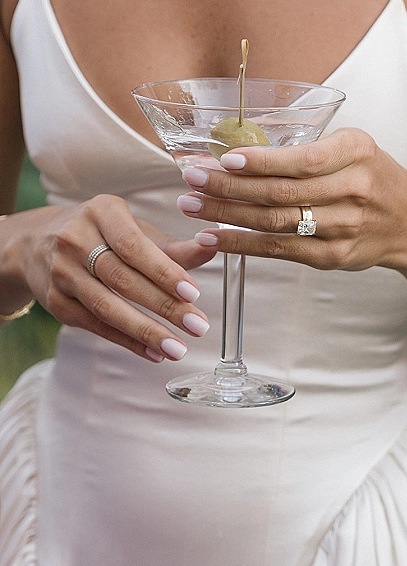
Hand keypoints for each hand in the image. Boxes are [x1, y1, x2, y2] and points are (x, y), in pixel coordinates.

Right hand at [10, 194, 215, 360]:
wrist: (35, 244)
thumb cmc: (100, 234)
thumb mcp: (132, 229)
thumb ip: (171, 246)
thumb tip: (213, 247)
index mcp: (101, 212)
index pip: (133, 245)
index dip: (163, 271)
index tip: (193, 293)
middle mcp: (75, 239)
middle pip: (122, 279)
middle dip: (164, 306)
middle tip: (198, 326)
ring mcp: (61, 273)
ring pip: (106, 307)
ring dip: (145, 331)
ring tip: (177, 348)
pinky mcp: (56, 303)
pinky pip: (96, 326)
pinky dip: (127, 341)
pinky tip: (153, 353)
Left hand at [177, 128, 406, 272]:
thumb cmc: (370, 176)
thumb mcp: (352, 147)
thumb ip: (306, 148)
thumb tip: (238, 148)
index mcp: (357, 153)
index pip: (302, 161)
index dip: (261, 163)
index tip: (223, 159)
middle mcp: (354, 191)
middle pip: (281, 193)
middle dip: (229, 187)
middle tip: (191, 180)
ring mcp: (345, 228)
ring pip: (276, 223)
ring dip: (227, 216)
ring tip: (191, 206)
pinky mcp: (333, 258)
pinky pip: (280, 251)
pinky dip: (242, 245)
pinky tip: (213, 238)